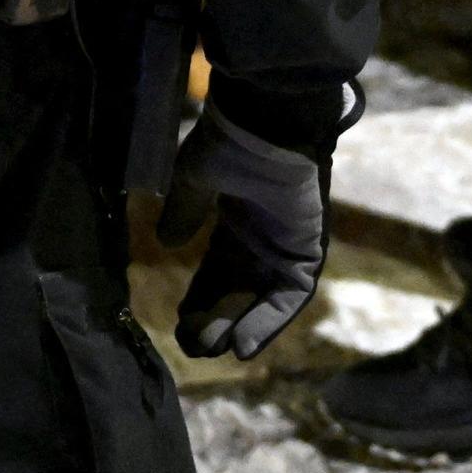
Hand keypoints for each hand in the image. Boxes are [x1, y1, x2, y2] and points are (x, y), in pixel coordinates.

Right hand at [154, 106, 326, 359]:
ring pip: (263, 299)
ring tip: (214, 351)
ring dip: (240, 326)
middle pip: (238, 292)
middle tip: (193, 346)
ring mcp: (287, 245)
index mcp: (236, 221)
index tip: (180, 321)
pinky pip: (290, 296)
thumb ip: (184, 212)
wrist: (268, 121)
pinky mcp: (307, 251)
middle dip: (216, 320)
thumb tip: (164, 244)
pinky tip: (242, 344)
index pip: (216, 272)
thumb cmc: (232, 142)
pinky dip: (268, 321)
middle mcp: (262, 238)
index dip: (200, 298)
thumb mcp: (195, 180)